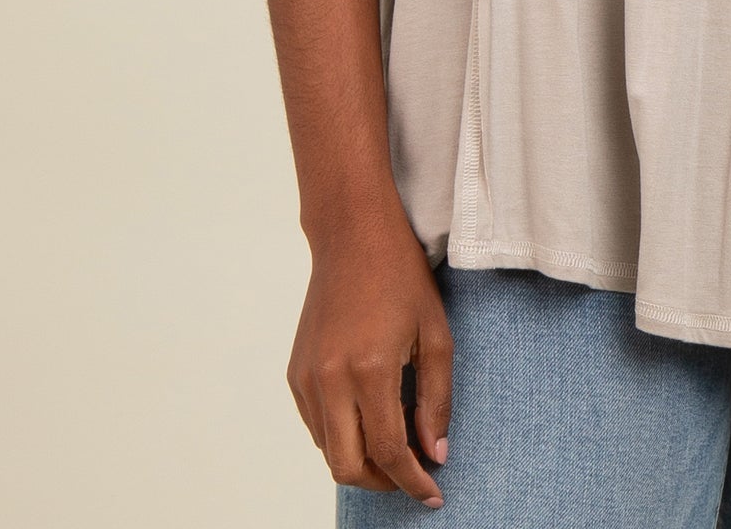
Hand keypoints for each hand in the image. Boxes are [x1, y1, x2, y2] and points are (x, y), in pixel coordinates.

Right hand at [288, 211, 452, 506]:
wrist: (353, 235)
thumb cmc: (401, 277)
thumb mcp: (435, 334)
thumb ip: (436, 399)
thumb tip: (435, 453)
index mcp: (370, 368)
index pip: (388, 451)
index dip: (412, 481)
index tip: (433, 494)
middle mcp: (330, 378)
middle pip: (349, 466)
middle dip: (383, 482)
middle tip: (413, 474)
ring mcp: (306, 377)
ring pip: (328, 451)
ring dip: (361, 461)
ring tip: (395, 441)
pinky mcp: (294, 372)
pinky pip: (316, 426)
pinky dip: (341, 436)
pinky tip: (369, 417)